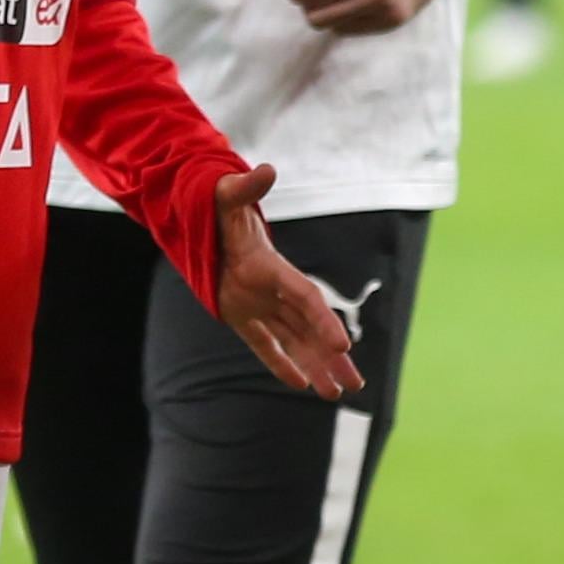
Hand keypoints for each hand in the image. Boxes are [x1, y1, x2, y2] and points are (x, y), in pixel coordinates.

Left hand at [216, 165, 363, 397]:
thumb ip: (245, 188)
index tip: (343, 346)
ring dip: (314, 366)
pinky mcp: (240, 315)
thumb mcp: (227, 196)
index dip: (323, 320)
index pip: (305, 297)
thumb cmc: (220, 204)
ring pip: (292, 341)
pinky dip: (280, 364)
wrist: (207, 217)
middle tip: (356, 383)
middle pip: (308, 328)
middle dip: (331, 355)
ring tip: (337, 394)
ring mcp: (258, 304)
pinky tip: (302, 386)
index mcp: (271, 266)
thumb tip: (266, 169)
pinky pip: (264, 345)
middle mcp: (271, 289)